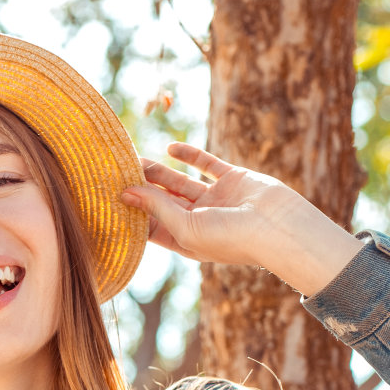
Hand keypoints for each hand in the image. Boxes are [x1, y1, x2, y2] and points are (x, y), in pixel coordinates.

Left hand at [121, 143, 298, 268]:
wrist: (279, 228)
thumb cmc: (231, 238)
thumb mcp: (186, 228)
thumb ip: (157, 208)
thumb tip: (126, 192)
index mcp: (187, 242)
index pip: (153, 227)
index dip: (134, 212)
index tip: (110, 197)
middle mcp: (200, 221)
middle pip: (163, 202)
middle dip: (142, 188)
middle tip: (118, 171)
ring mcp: (216, 200)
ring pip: (180, 182)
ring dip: (159, 171)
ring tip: (135, 157)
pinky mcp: (232, 179)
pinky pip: (206, 164)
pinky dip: (190, 155)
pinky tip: (170, 147)